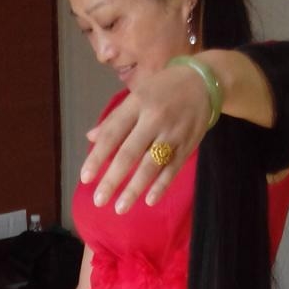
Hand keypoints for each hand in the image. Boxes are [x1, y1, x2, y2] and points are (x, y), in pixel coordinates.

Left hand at [80, 63, 211, 213]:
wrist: (204, 81)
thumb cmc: (164, 89)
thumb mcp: (137, 94)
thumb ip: (115, 118)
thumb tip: (91, 138)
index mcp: (137, 104)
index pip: (112, 134)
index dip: (97, 157)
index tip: (85, 178)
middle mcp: (154, 119)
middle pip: (129, 153)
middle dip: (113, 179)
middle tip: (98, 200)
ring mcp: (172, 133)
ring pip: (151, 165)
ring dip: (134, 189)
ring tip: (120, 207)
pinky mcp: (187, 145)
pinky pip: (172, 169)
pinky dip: (161, 185)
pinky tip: (149, 200)